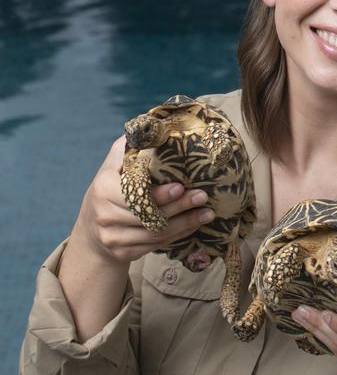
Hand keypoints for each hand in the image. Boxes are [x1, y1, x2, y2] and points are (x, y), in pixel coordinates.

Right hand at [70, 136, 215, 264]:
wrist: (92, 228)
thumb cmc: (112, 186)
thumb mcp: (114, 164)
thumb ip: (130, 147)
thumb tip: (155, 122)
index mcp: (103, 188)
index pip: (134, 192)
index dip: (158, 192)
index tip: (181, 185)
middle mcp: (104, 214)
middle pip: (148, 214)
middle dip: (179, 206)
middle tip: (203, 197)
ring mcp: (112, 236)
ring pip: (155, 234)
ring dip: (185, 223)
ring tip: (207, 213)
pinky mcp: (122, 252)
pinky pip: (155, 246)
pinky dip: (177, 236)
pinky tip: (194, 226)